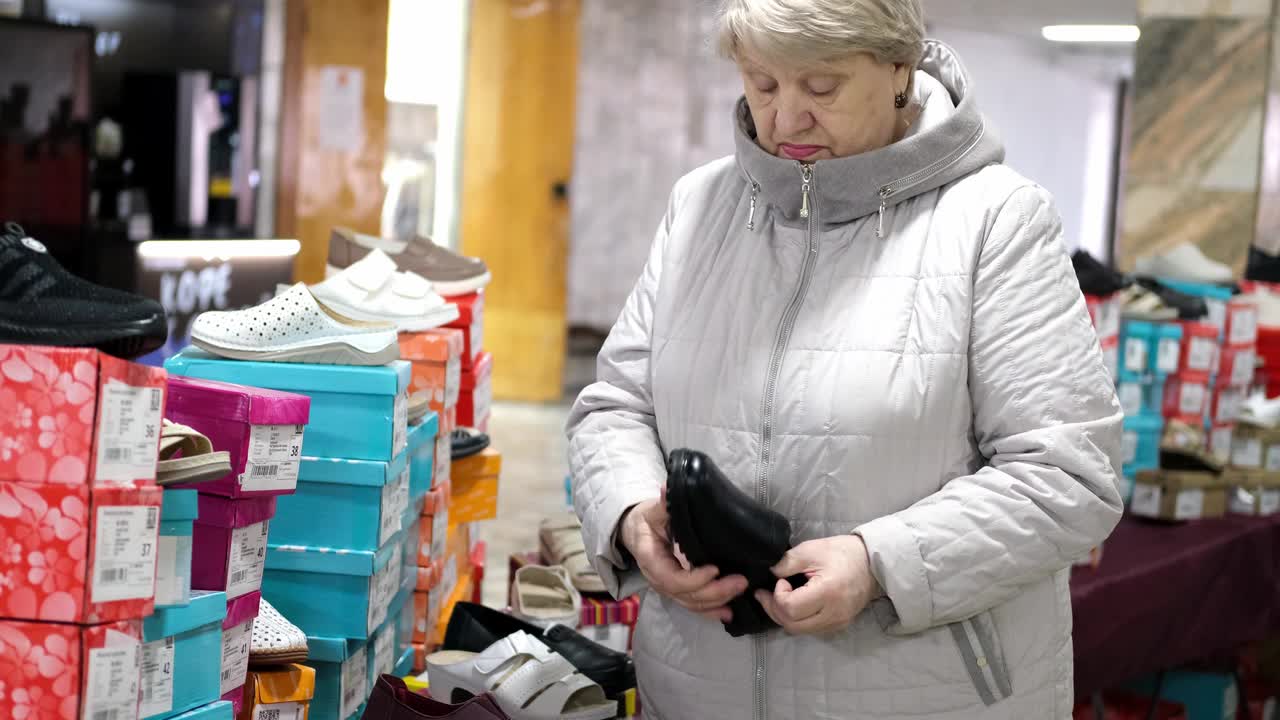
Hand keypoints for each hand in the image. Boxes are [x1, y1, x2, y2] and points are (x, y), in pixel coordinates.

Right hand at [620, 491, 747, 622]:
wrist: (635, 532)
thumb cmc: (646, 520)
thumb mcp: (653, 510)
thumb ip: (663, 503)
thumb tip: (667, 489)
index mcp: (651, 559)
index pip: (671, 578)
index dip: (693, 579)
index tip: (715, 569)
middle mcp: (658, 578)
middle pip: (685, 595)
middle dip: (714, 592)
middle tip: (739, 582)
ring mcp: (667, 587)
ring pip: (690, 603)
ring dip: (716, 602)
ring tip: (738, 595)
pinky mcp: (677, 591)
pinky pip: (692, 605)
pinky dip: (710, 610)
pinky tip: (728, 612)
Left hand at [754, 535, 879, 635]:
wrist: (872, 564)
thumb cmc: (843, 553)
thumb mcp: (811, 549)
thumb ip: (786, 562)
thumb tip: (769, 573)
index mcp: (828, 593)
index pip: (790, 608)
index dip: (778, 596)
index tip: (781, 580)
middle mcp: (833, 614)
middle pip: (791, 625)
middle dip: (774, 609)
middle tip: (767, 593)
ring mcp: (837, 623)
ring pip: (799, 631)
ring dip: (784, 617)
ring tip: (778, 599)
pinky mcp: (838, 625)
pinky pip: (810, 629)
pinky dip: (797, 620)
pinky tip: (794, 604)